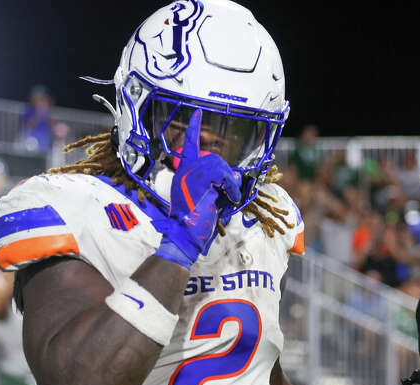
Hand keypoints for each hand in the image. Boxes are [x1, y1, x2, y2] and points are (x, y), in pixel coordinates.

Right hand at [152, 109, 241, 267]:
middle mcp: (184, 170)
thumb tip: (236, 173)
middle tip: (228, 194)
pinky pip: (224, 175)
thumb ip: (221, 183)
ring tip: (226, 199)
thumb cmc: (195, 223)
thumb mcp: (211, 199)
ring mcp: (190, 174)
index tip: (197, 113)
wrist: (183, 237)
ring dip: (229, 183)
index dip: (194, 128)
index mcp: (183, 173)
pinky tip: (227, 200)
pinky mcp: (199, 180)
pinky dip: (231, 188)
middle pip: (213, 158)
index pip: (188, 144)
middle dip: (226, 175)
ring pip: (219, 165)